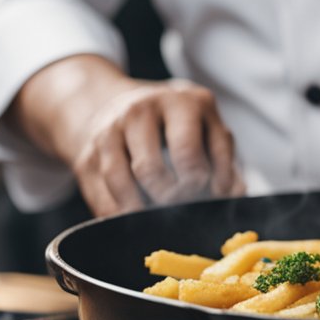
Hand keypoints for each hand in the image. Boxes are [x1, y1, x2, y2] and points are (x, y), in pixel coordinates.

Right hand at [8, 54, 244, 215]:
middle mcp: (141, 110)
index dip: (202, 185)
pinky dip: (120, 215)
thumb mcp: (206, 129)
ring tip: (158, 215)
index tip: (210, 195)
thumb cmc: (176, 127)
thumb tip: (232, 197)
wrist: (115, 106)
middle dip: (169, 198)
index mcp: (182, 102)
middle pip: (151, 170)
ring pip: (122, 183)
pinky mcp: (87, 156)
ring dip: (142, 210)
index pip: (189, 154)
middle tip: (181, 204)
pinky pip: (102, 198)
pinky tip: (136, 216)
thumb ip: (224, 161)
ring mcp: (109, 131)